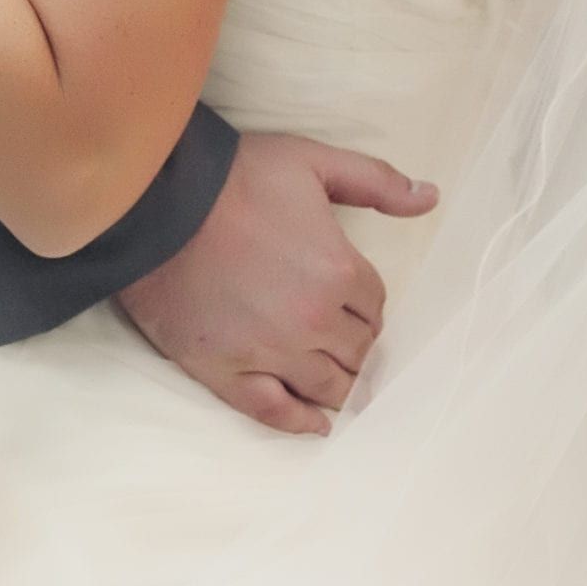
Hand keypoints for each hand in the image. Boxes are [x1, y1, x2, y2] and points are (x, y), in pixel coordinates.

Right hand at [116, 133, 437, 435]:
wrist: (156, 203)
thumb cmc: (235, 178)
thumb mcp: (313, 161)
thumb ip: (375, 181)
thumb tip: (430, 196)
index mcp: (338, 272)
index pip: (376, 307)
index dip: (367, 305)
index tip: (354, 302)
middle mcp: (311, 321)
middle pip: (358, 352)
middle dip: (357, 346)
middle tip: (346, 341)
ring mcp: (269, 352)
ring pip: (328, 388)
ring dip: (340, 386)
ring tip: (338, 382)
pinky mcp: (226, 372)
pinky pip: (273, 412)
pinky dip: (300, 422)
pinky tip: (315, 424)